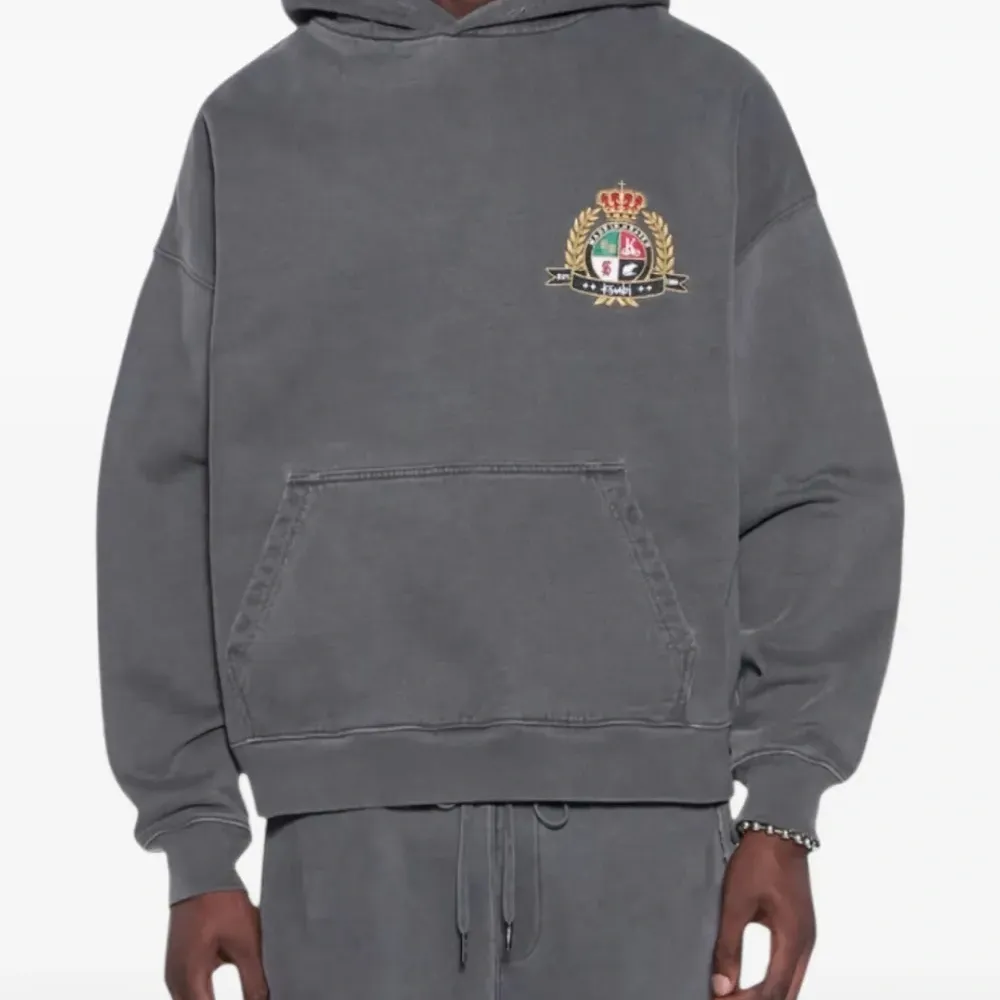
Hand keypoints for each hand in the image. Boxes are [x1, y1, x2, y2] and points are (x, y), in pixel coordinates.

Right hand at [165, 890, 268, 999]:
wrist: (201, 873)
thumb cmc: (220, 902)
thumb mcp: (246, 942)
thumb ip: (254, 980)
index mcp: (190, 978)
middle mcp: (175, 980)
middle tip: (250, 998)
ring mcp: (173, 972)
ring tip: (244, 994)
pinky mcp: (177, 963)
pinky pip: (188, 992)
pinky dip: (204, 996)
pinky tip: (219, 993)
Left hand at [711, 832, 815, 999]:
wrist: (779, 830)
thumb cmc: (758, 862)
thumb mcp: (736, 903)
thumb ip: (728, 946)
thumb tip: (721, 987)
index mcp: (792, 941)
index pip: (771, 994)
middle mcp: (804, 945)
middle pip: (784, 995)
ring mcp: (805, 937)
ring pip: (789, 985)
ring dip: (763, 996)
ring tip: (732, 996)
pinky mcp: (799, 929)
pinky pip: (788, 969)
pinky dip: (770, 982)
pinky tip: (748, 982)